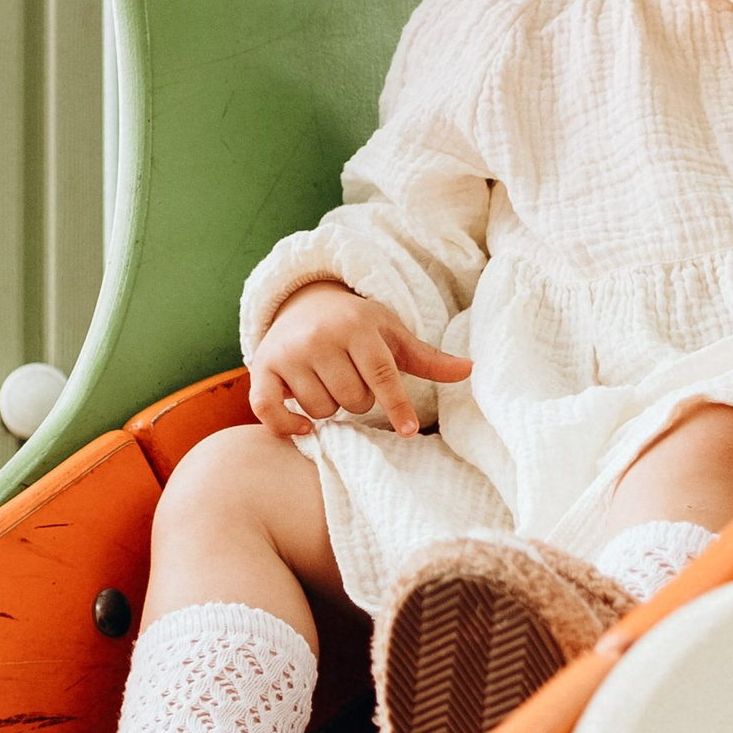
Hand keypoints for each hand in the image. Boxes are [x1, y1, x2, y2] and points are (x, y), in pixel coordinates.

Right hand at [250, 283, 472, 440]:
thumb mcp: (392, 334)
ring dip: (330, 409)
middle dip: (359, 400)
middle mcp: (320, 337)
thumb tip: (470, 370)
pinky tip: (303, 426)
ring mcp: (288, 353)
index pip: (382, 375)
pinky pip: (270, 411)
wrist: (304, 302)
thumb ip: (427, 358)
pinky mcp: (262, 368)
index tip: (408, 430)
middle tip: (353, 380)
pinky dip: (286, 425)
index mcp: (357, 327)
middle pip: (352, 400)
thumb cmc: (356, 325)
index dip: (397, 406)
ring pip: (321, 410)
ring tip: (328, 384)